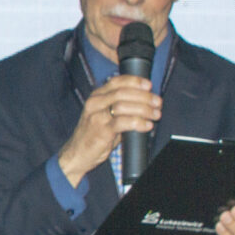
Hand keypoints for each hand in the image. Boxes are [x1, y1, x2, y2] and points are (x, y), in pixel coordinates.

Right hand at [57, 73, 161, 187]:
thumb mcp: (104, 115)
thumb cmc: (94, 134)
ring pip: (124, 106)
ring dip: (144, 109)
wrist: (77, 153)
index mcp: (96, 96)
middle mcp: (95, 103)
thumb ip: (119, 106)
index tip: (149, 85)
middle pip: (123, 92)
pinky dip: (138, 122)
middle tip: (158, 102)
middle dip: (144, 96)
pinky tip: (147, 125)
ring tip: (155, 114)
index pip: (116, 81)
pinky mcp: (101, 131)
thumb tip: (145, 102)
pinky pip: (123, 123)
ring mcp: (97, 117)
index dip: (135, 81)